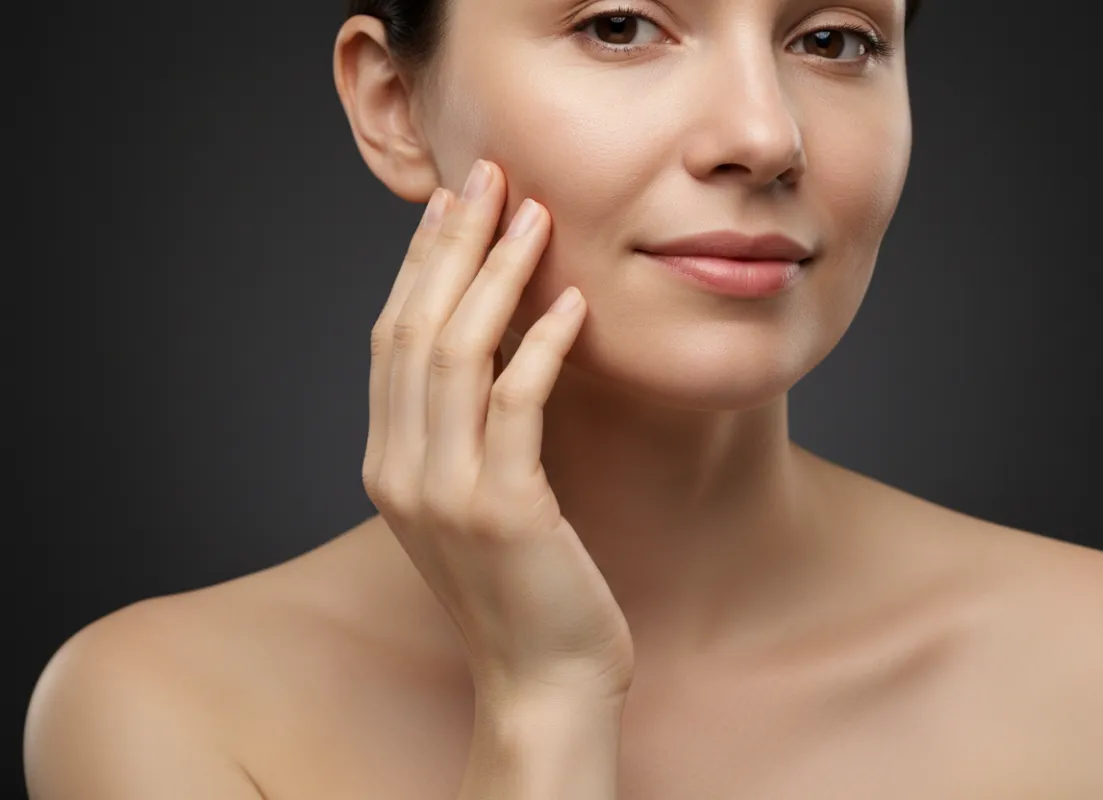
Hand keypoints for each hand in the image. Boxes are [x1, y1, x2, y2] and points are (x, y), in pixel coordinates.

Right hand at [362, 160, 633, 702]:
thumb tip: (493, 345)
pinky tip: (571, 303)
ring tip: (531, 215)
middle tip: (487, 177)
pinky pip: (517, 405)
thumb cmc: (522, 587)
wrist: (542, 679)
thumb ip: (464, 431)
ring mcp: (445, 492)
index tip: (453, 204)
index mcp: (389, 462)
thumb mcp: (475, 499)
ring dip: (496, 276)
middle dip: (451, 246)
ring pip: (457, 354)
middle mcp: (400, 470)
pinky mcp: (501, 510)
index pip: (392, 338)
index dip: (420, 265)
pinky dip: (542, 346)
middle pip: (415, 329)